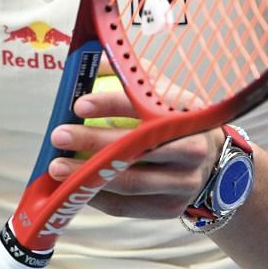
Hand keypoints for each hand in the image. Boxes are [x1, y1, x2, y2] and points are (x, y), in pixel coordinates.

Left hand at [45, 82, 219, 219]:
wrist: (209, 164)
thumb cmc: (175, 120)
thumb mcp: (162, 91)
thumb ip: (132, 74)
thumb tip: (92, 59)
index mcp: (188, 114)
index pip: (148, 107)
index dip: (112, 105)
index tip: (79, 104)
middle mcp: (192, 150)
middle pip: (138, 149)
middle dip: (93, 142)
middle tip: (59, 135)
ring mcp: (183, 184)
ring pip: (130, 182)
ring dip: (88, 176)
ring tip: (57, 167)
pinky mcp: (168, 209)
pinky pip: (126, 207)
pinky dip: (97, 196)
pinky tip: (74, 187)